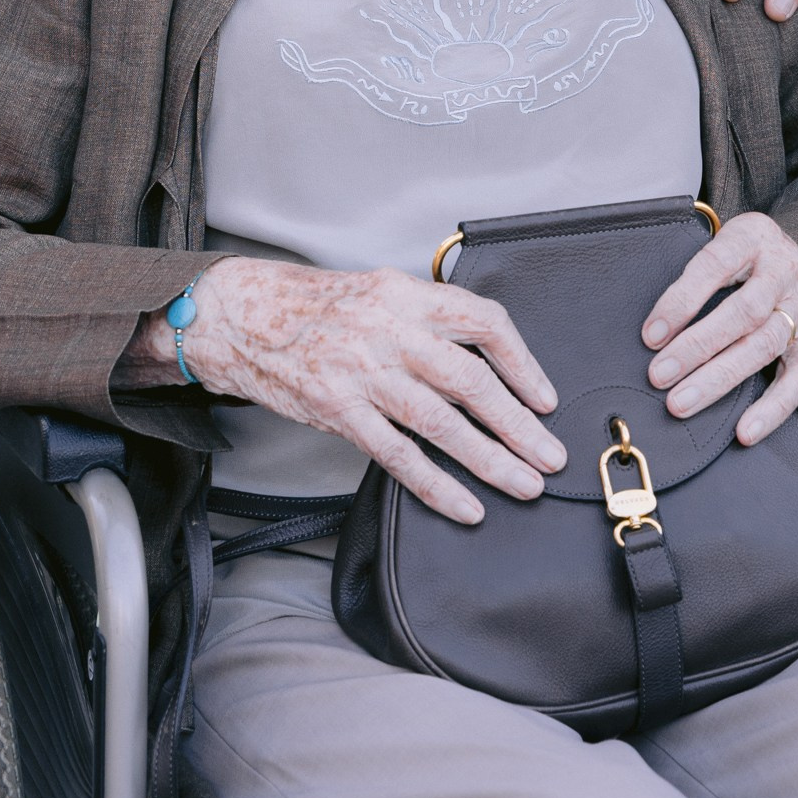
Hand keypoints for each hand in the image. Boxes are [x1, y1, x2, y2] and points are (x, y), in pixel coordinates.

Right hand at [134, 260, 566, 526]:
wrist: (246, 317)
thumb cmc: (322, 307)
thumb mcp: (382, 291)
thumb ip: (430, 319)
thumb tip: (490, 362)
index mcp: (407, 294)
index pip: (483, 321)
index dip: (522, 362)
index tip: (546, 398)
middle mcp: (389, 330)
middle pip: (470, 380)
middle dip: (519, 424)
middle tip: (550, 456)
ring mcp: (363, 373)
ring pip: (441, 423)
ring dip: (490, 459)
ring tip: (524, 485)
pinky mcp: (339, 412)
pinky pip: (398, 456)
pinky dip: (437, 484)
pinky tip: (466, 506)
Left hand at [641, 213, 797, 442]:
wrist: (792, 255)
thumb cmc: (744, 255)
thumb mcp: (720, 243)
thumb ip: (694, 276)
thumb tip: (653, 330)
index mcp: (753, 236)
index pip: (715, 265)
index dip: (682, 300)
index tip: (651, 333)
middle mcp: (784, 269)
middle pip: (743, 311)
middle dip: (697, 346)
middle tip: (659, 374)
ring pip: (764, 346)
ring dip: (720, 379)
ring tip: (682, 402)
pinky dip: (772, 409)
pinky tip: (744, 430)